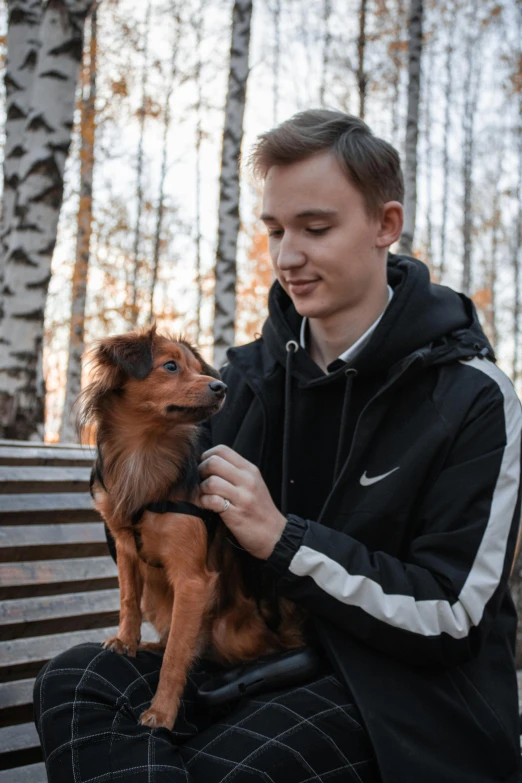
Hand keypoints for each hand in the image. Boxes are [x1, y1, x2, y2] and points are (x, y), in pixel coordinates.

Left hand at [198, 445, 286, 559]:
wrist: (275, 534)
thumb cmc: (260, 508)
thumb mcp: (254, 483)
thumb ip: (236, 472)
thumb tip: (210, 463)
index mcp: (250, 469)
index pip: (222, 450)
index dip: (207, 456)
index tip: (205, 468)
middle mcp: (247, 480)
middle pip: (213, 462)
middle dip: (201, 471)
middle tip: (202, 481)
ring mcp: (242, 497)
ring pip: (210, 482)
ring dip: (202, 489)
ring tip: (206, 496)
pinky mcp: (235, 514)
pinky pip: (211, 501)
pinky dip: (204, 502)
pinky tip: (208, 506)